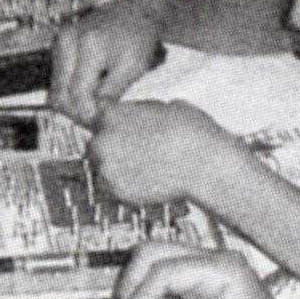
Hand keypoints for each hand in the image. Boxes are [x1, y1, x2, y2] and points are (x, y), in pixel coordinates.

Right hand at [52, 0, 170, 121]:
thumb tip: (91, 115)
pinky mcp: (59, 45)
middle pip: (58, 95)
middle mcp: (67, 41)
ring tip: (95, 106)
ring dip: (72, 103)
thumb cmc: (139, 38)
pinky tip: (90, 93)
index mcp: (88, 46)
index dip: (87, 115)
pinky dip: (71, 91)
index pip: (76, 95)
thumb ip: (110, 93)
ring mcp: (60, 42)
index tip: (101, 122)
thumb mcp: (132, 68)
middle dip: (77, 112)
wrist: (136, 10)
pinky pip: (58, 80)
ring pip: (55, 90)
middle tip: (97, 119)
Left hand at [90, 100, 238, 205]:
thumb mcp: (168, 106)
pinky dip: (127, 190)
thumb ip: (146, 112)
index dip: (114, 127)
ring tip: (145, 173)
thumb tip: (146, 116)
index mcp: (111, 114)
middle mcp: (102, 140)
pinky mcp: (116, 191)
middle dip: (113, 150)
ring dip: (118, 171)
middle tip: (136, 157)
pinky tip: (148, 186)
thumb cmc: (193, 134)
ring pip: (103, 170)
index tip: (125, 135)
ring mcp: (106, 168)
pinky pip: (114, 191)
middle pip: (97, 146)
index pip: (100, 118)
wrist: (202, 164)